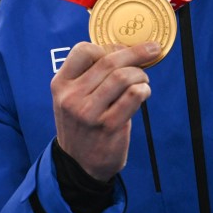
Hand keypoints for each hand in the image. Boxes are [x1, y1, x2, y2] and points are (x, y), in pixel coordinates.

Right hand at [51, 41, 157, 181]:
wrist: (78, 165)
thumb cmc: (81, 125)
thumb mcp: (71, 98)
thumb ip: (89, 76)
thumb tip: (122, 50)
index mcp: (61, 84)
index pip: (83, 51)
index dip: (106, 47)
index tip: (121, 50)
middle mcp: (72, 96)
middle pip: (108, 62)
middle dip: (136, 52)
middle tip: (152, 48)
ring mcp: (90, 112)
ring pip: (122, 77)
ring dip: (140, 74)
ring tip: (143, 79)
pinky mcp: (109, 126)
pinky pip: (133, 96)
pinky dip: (143, 89)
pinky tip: (144, 92)